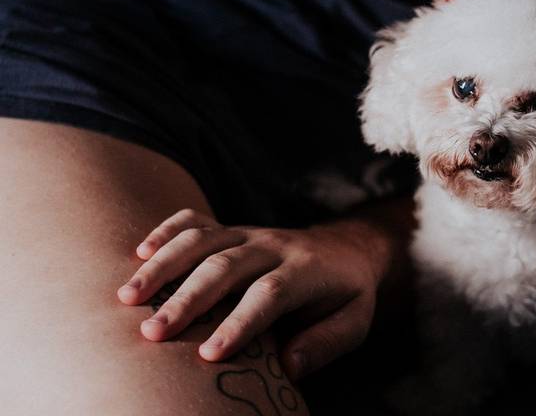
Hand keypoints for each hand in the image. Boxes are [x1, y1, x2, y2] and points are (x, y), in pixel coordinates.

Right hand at [116, 209, 380, 378]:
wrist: (349, 248)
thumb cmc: (346, 295)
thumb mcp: (356, 321)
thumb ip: (327, 342)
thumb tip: (289, 366)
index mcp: (307, 271)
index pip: (270, 294)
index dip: (240, 322)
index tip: (209, 355)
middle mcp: (274, 246)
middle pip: (227, 266)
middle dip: (188, 298)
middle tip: (152, 332)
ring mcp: (249, 233)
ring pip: (203, 241)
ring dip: (164, 266)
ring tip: (128, 298)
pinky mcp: (231, 229)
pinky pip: (196, 221)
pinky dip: (166, 231)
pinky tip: (137, 253)